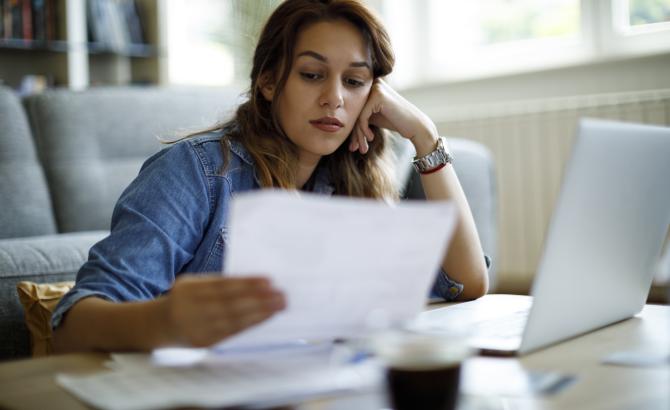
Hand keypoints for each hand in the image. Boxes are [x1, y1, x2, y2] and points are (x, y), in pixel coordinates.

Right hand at [160, 275, 285, 346]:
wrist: (159, 324)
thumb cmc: (186, 299)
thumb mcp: (195, 285)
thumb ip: (218, 284)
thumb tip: (255, 283)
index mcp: (188, 288)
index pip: (223, 285)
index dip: (246, 283)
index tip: (269, 281)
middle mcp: (190, 308)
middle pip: (229, 303)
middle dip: (258, 299)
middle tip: (281, 296)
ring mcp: (195, 327)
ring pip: (232, 319)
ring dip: (258, 313)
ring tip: (278, 306)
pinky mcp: (202, 342)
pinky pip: (230, 333)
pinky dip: (249, 324)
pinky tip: (264, 318)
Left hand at [350, 78, 438, 155]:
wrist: (415, 126)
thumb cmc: (394, 121)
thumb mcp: (372, 116)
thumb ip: (359, 114)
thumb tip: (337, 122)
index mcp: (369, 85)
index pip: (354, 108)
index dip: (352, 128)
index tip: (353, 145)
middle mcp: (372, 83)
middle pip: (354, 111)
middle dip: (354, 133)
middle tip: (354, 148)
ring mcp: (375, 87)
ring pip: (357, 114)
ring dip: (358, 134)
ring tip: (362, 148)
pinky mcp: (378, 95)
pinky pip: (363, 116)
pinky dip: (364, 129)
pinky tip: (371, 137)